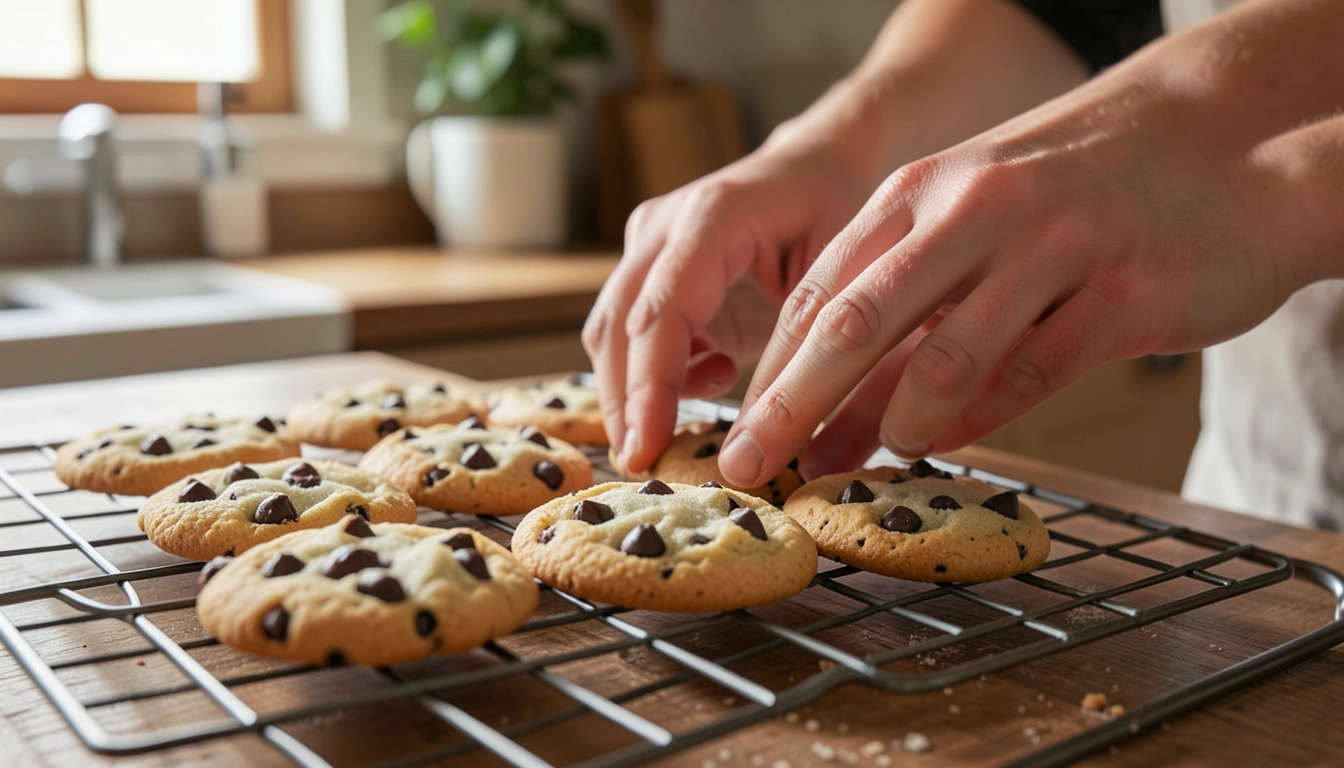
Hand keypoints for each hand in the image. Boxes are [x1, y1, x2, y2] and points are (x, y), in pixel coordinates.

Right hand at [583, 134, 877, 472]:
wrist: (824, 165)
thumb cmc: (844, 212)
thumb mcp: (845, 275)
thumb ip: (806, 344)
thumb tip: (777, 432)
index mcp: (716, 215)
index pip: (663, 310)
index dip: (649, 385)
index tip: (646, 447)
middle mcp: (666, 224)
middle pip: (618, 325)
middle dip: (625, 403)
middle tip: (642, 468)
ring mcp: (648, 242)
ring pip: (611, 332)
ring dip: (632, 393)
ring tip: (669, 440)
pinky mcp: (648, 267)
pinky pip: (629, 333)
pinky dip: (655, 373)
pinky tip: (715, 376)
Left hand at [720, 71, 1295, 487]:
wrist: (1218, 143)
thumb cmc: (1071, 197)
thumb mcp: (969, 227)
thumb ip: (901, 315)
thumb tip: (821, 424)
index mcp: (922, 189)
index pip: (820, 291)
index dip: (768, 371)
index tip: (734, 436)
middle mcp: (975, 211)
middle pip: (856, 325)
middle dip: (790, 407)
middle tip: (749, 469)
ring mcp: (1051, 247)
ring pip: (944, 356)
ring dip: (887, 425)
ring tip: (857, 466)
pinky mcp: (1122, 294)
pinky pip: (1030, 374)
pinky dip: (976, 423)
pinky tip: (944, 449)